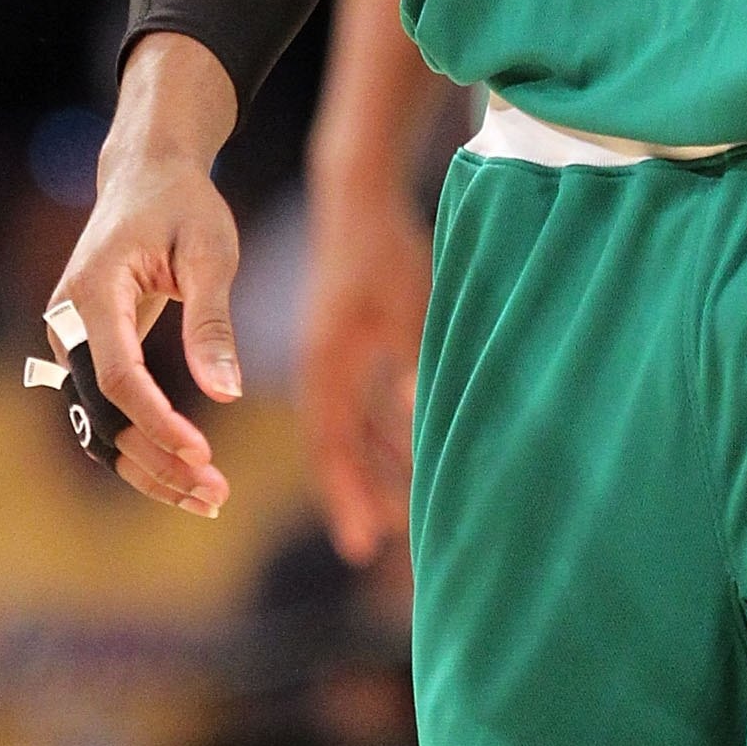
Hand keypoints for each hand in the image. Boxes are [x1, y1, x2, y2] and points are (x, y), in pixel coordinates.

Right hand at [47, 35, 240, 515]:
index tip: (203, 452)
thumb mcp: (210, 253)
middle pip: (101, 414)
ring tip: (209, 499)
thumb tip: (227, 394)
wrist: (146, 175)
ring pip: (97, 425)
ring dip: (148, 467)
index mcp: (92, 293)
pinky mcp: (84, 353)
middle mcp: (66, 323)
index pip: (116, 377)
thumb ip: (212, 321)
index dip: (156, 421)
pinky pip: (106, 412)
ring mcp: (68, 341)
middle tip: (216, 495)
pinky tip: (187, 473)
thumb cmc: (184, 206)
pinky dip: (141, 446)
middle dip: (156, 460)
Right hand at [300, 180, 430, 564]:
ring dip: (378, 467)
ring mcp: (334, 357)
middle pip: (341, 449)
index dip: (349, 497)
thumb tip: (423, 420)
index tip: (362, 545)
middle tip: (381, 546)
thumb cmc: (386, 252)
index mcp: (328, 368)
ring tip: (404, 511)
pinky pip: (363, 402)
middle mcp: (323, 371)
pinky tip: (412, 451)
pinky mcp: (348, 344)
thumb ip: (417, 363)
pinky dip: (384, 431)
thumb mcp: (410, 308)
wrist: (357, 199)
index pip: (335, 449)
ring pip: (354, 429)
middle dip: (363, 495)